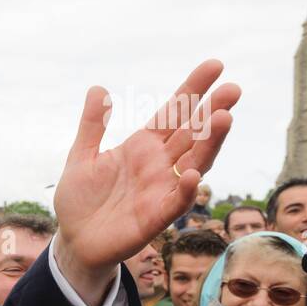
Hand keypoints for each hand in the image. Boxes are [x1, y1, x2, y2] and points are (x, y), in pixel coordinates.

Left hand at [53, 60, 241, 301]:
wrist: (74, 240)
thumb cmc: (81, 199)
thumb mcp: (81, 157)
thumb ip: (92, 126)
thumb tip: (98, 89)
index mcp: (143, 146)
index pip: (174, 112)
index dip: (193, 90)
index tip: (215, 65)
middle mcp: (159, 164)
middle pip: (192, 133)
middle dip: (212, 111)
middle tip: (233, 89)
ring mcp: (161, 189)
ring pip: (195, 162)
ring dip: (209, 142)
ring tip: (224, 117)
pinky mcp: (156, 217)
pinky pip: (176, 201)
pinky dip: (186, 188)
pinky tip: (193, 173)